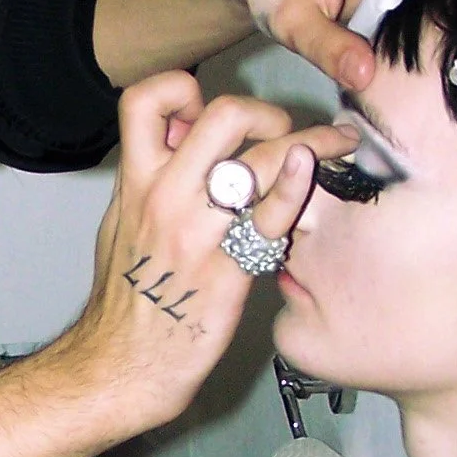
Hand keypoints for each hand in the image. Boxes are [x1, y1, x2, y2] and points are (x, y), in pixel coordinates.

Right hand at [51, 73, 351, 445]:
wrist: (120, 366)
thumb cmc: (124, 301)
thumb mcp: (119, 224)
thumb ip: (149, 179)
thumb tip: (183, 139)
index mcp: (134, 182)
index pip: (146, 100)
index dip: (182, 90)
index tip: (204, 109)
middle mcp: (166, 197)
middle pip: (221, 116)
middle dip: (263, 112)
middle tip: (281, 132)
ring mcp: (199, 232)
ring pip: (261, 160)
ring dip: (311, 143)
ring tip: (336, 143)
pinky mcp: (230, 269)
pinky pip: (272, 217)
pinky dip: (297, 189)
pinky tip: (313, 175)